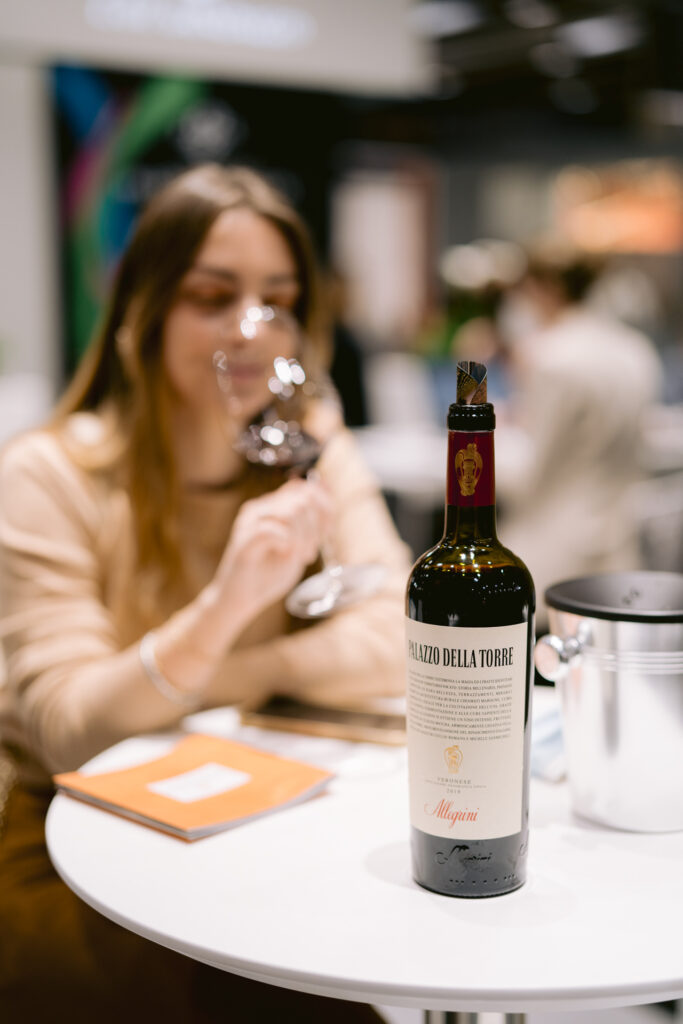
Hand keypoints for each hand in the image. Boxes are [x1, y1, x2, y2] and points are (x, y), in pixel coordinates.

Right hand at [213, 477, 332, 624]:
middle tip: (310, 552)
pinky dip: (289, 544)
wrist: (240, 600)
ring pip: (292, 513)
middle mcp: (259, 508)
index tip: (327, 532)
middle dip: (316, 527)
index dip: (324, 506)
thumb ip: (310, 520)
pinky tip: (286, 555)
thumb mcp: (297, 546)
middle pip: (303, 500)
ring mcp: (250, 522)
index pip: (304, 488)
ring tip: (300, 557)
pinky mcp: (245, 540)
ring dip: (305, 538)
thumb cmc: (267, 575)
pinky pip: (275, 530)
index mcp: (270, 507)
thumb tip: (325, 489)